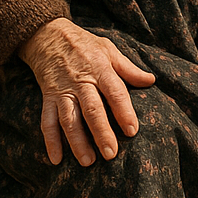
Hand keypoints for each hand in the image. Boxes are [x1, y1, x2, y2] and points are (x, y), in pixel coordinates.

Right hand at [19, 17, 155, 166]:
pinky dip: (50, 141)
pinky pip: (47, 121)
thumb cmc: (84, 45)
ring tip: (88, 162)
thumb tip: (151, 81)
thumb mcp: (109, 50)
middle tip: (111, 155)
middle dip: (101, 133)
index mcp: (100, 69)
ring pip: (69, 119)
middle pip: (92, 110)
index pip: (114, 92)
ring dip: (77, 142)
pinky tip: (56, 159)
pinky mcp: (47, 98)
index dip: (124, 112)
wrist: (48, 36)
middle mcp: (81, 82)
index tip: (132, 131)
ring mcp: (62, 91)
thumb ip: (128, 68)